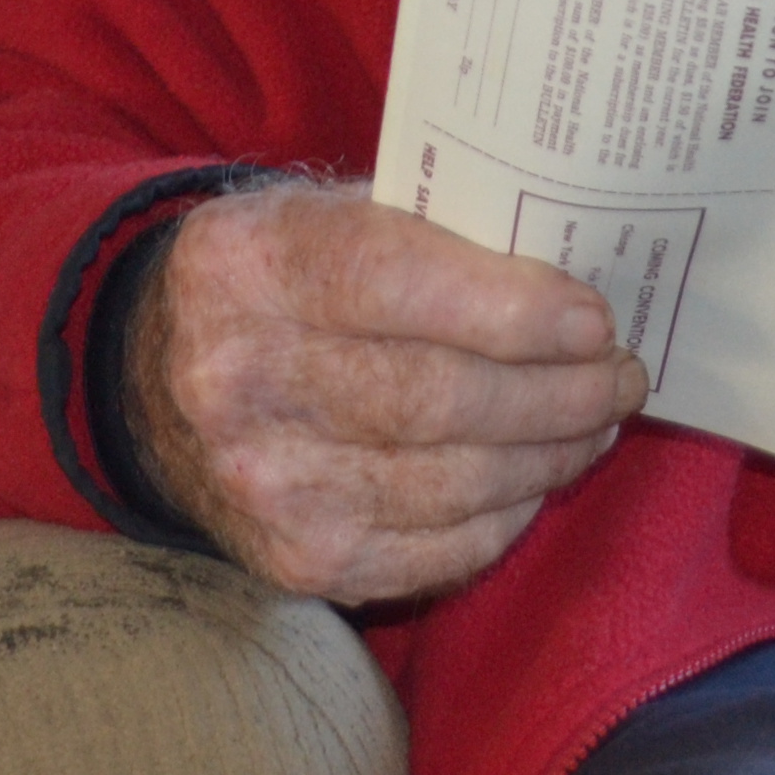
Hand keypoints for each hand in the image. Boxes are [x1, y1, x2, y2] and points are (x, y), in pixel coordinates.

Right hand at [127, 185, 648, 603]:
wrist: (153, 381)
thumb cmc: (279, 280)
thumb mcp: (323, 214)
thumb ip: (430, 228)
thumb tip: (568, 273)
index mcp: (250, 265)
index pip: (402, 285)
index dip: (516, 309)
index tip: (594, 318)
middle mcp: (242, 379)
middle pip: (441, 398)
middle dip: (560, 391)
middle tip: (621, 374)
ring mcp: (265, 482)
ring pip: (454, 482)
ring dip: (549, 455)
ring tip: (595, 421)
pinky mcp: (296, 560)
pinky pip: (437, 548)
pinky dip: (505, 515)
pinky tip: (533, 477)